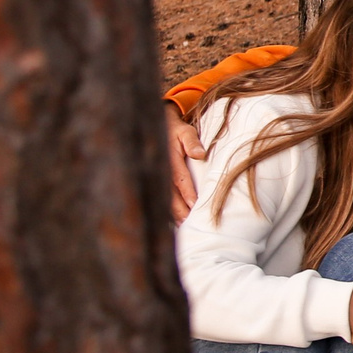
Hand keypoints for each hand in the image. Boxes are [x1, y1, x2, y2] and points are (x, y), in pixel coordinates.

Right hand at [163, 102, 204, 222]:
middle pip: (170, 195)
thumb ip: (192, 142)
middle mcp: (160, 171)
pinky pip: (157, 197)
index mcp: (169, 160)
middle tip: (191, 224)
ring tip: (184, 226)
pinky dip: (165, 209)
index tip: (195, 206)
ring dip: (172, 213)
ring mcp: (154, 177)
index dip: (187, 194)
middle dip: (180, 211)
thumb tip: (200, 154)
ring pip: (163, 199)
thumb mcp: (185, 131)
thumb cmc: (175, 130)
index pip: (180, 180)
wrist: (156, 126)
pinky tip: (172, 220)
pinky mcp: (152, 181)